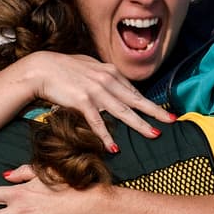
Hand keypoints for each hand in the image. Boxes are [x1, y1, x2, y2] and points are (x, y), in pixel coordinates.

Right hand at [23, 53, 173, 153]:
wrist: (41, 68)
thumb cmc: (62, 68)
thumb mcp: (88, 66)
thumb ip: (102, 74)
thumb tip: (111, 80)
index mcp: (109, 71)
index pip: (133, 90)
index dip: (148, 102)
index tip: (161, 111)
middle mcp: (107, 80)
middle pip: (136, 100)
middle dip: (155, 111)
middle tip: (172, 120)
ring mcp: (96, 91)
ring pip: (123, 111)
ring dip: (140, 124)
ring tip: (154, 134)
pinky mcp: (83, 101)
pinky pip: (98, 122)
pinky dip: (107, 136)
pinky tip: (114, 148)